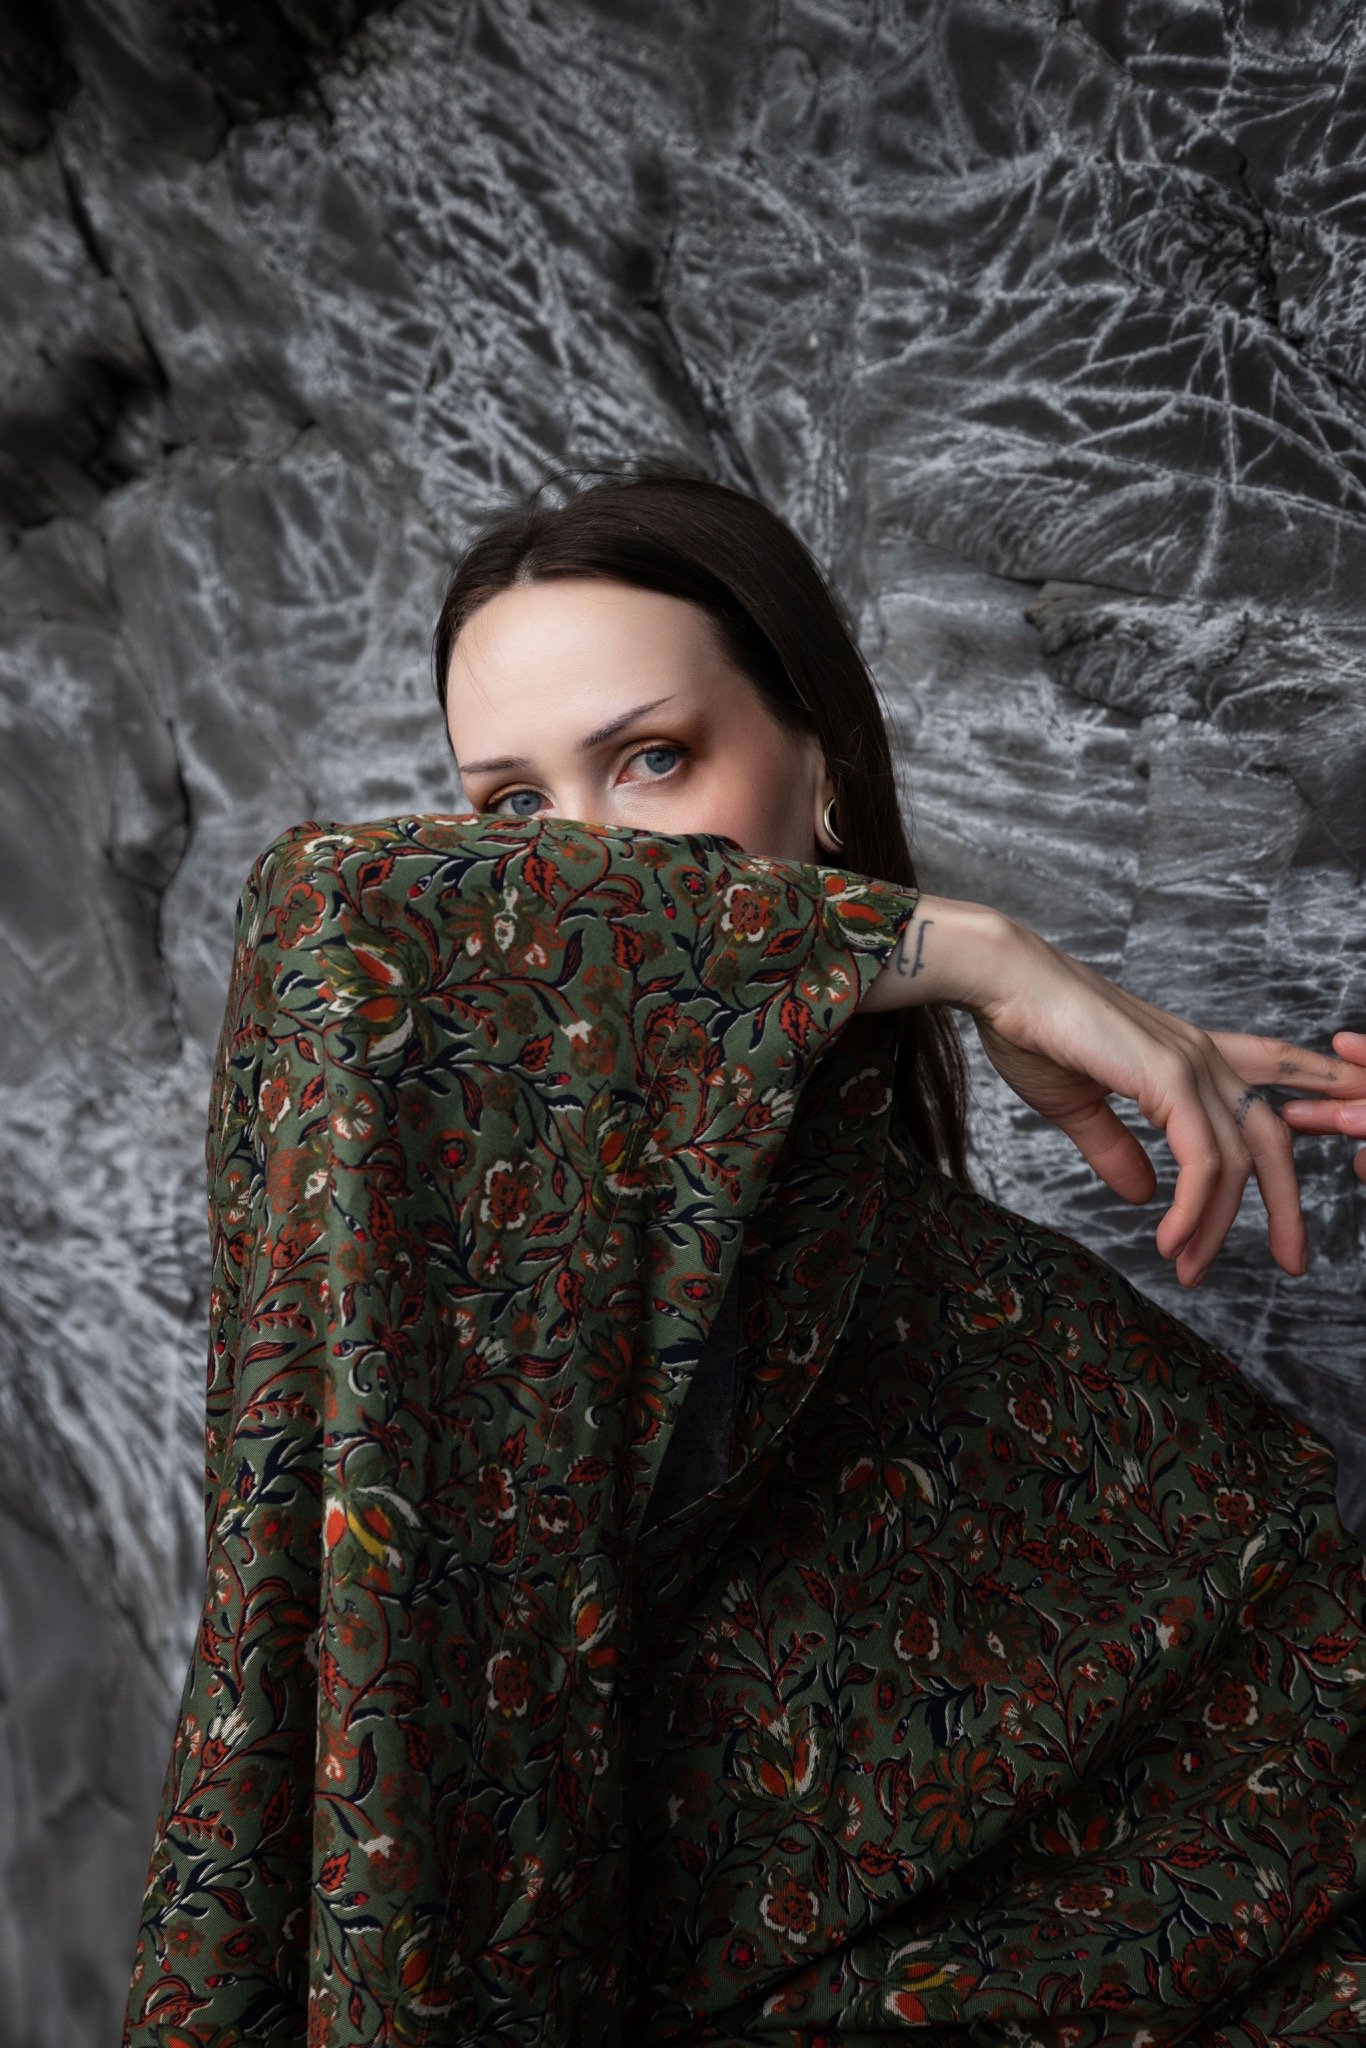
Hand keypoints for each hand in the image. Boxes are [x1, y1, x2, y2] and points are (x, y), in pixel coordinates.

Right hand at [969, 926, 1365, 1286]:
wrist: (1004, 987)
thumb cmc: (1032, 1032)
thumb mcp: (1079, 1105)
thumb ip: (1115, 1148)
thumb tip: (1141, 1195)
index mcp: (1187, 1055)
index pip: (1276, 1071)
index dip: (1320, 1092)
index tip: (1349, 1121)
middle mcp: (1202, 1056)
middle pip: (1273, 1136)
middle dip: (1289, 1203)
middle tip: (1292, 1263)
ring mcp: (1191, 1065)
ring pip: (1238, 1161)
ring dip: (1218, 1225)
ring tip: (1190, 1268)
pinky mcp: (1168, 1078)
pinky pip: (1203, 1160)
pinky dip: (1194, 1209)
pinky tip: (1170, 1239)